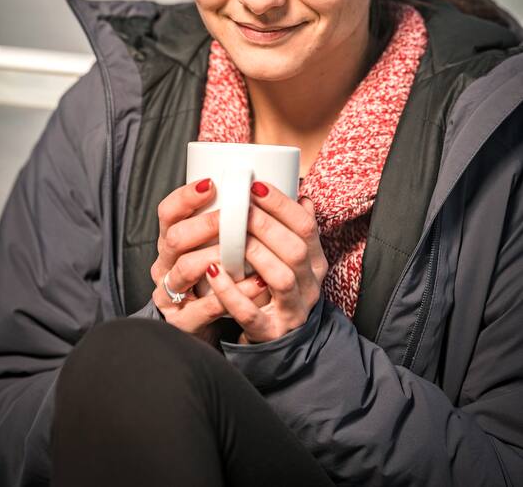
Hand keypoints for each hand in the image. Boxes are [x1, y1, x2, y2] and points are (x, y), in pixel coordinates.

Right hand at [150, 178, 266, 338]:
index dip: (185, 197)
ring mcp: (171, 295)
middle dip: (204, 224)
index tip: (211, 183)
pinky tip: (256, 282)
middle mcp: (165, 265)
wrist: (199, 327)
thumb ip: (227, 223)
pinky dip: (232, 293)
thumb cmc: (210, 280)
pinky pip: (206, 306)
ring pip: (184, 270)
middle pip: (174, 238)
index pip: (167, 212)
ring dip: (215, 255)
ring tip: (243, 247)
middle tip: (232, 216)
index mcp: (170, 242)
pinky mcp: (184, 322)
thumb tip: (265, 188)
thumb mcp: (210, 248)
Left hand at [204, 181, 328, 343]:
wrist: (281, 342)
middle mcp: (309, 285)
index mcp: (315, 262)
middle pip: (295, 250)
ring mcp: (292, 311)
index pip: (307, 227)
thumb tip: (297, 190)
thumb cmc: (279, 290)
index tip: (256, 186)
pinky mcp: (270, 333)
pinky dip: (231, 292)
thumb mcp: (293, 259)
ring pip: (280, 278)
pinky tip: (213, 272)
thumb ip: (293, 228)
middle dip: (266, 225)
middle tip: (239, 208)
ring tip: (231, 237)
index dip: (283, 205)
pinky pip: (251, 313)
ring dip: (255, 253)